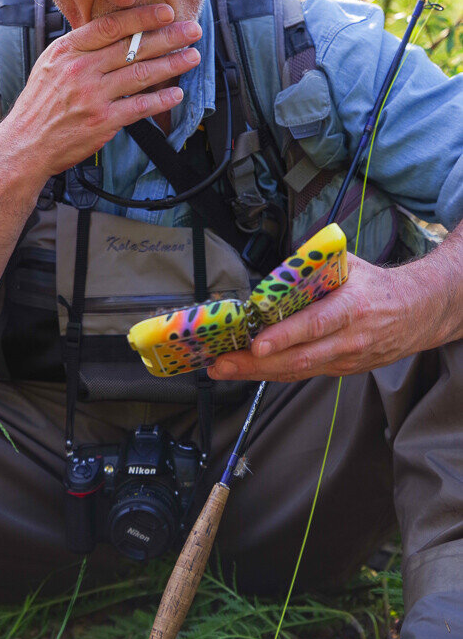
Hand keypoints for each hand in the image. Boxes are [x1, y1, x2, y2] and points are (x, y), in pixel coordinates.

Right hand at [5, 4, 201, 177]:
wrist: (25, 144)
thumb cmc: (39, 104)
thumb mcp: (50, 65)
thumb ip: (80, 48)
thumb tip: (112, 32)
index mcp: (67, 50)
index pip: (111, 26)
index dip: (142, 17)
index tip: (166, 12)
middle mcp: (80, 70)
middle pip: (133, 47)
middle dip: (168, 37)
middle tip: (192, 31)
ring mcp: (92, 96)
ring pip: (141, 74)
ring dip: (172, 64)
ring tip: (192, 57)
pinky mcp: (102, 121)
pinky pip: (139, 107)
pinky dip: (161, 100)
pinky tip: (177, 93)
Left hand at [208, 253, 440, 381]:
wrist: (417, 312)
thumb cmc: (376, 285)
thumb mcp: (349, 265)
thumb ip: (312, 266)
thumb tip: (276, 273)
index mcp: (351, 308)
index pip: (315, 325)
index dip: (285, 336)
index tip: (257, 343)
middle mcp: (349, 339)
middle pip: (299, 358)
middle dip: (256, 363)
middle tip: (221, 363)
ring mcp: (345, 359)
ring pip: (297, 371)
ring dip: (256, 373)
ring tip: (223, 368)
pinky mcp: (340, 370)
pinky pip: (303, 373)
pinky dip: (273, 373)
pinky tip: (247, 370)